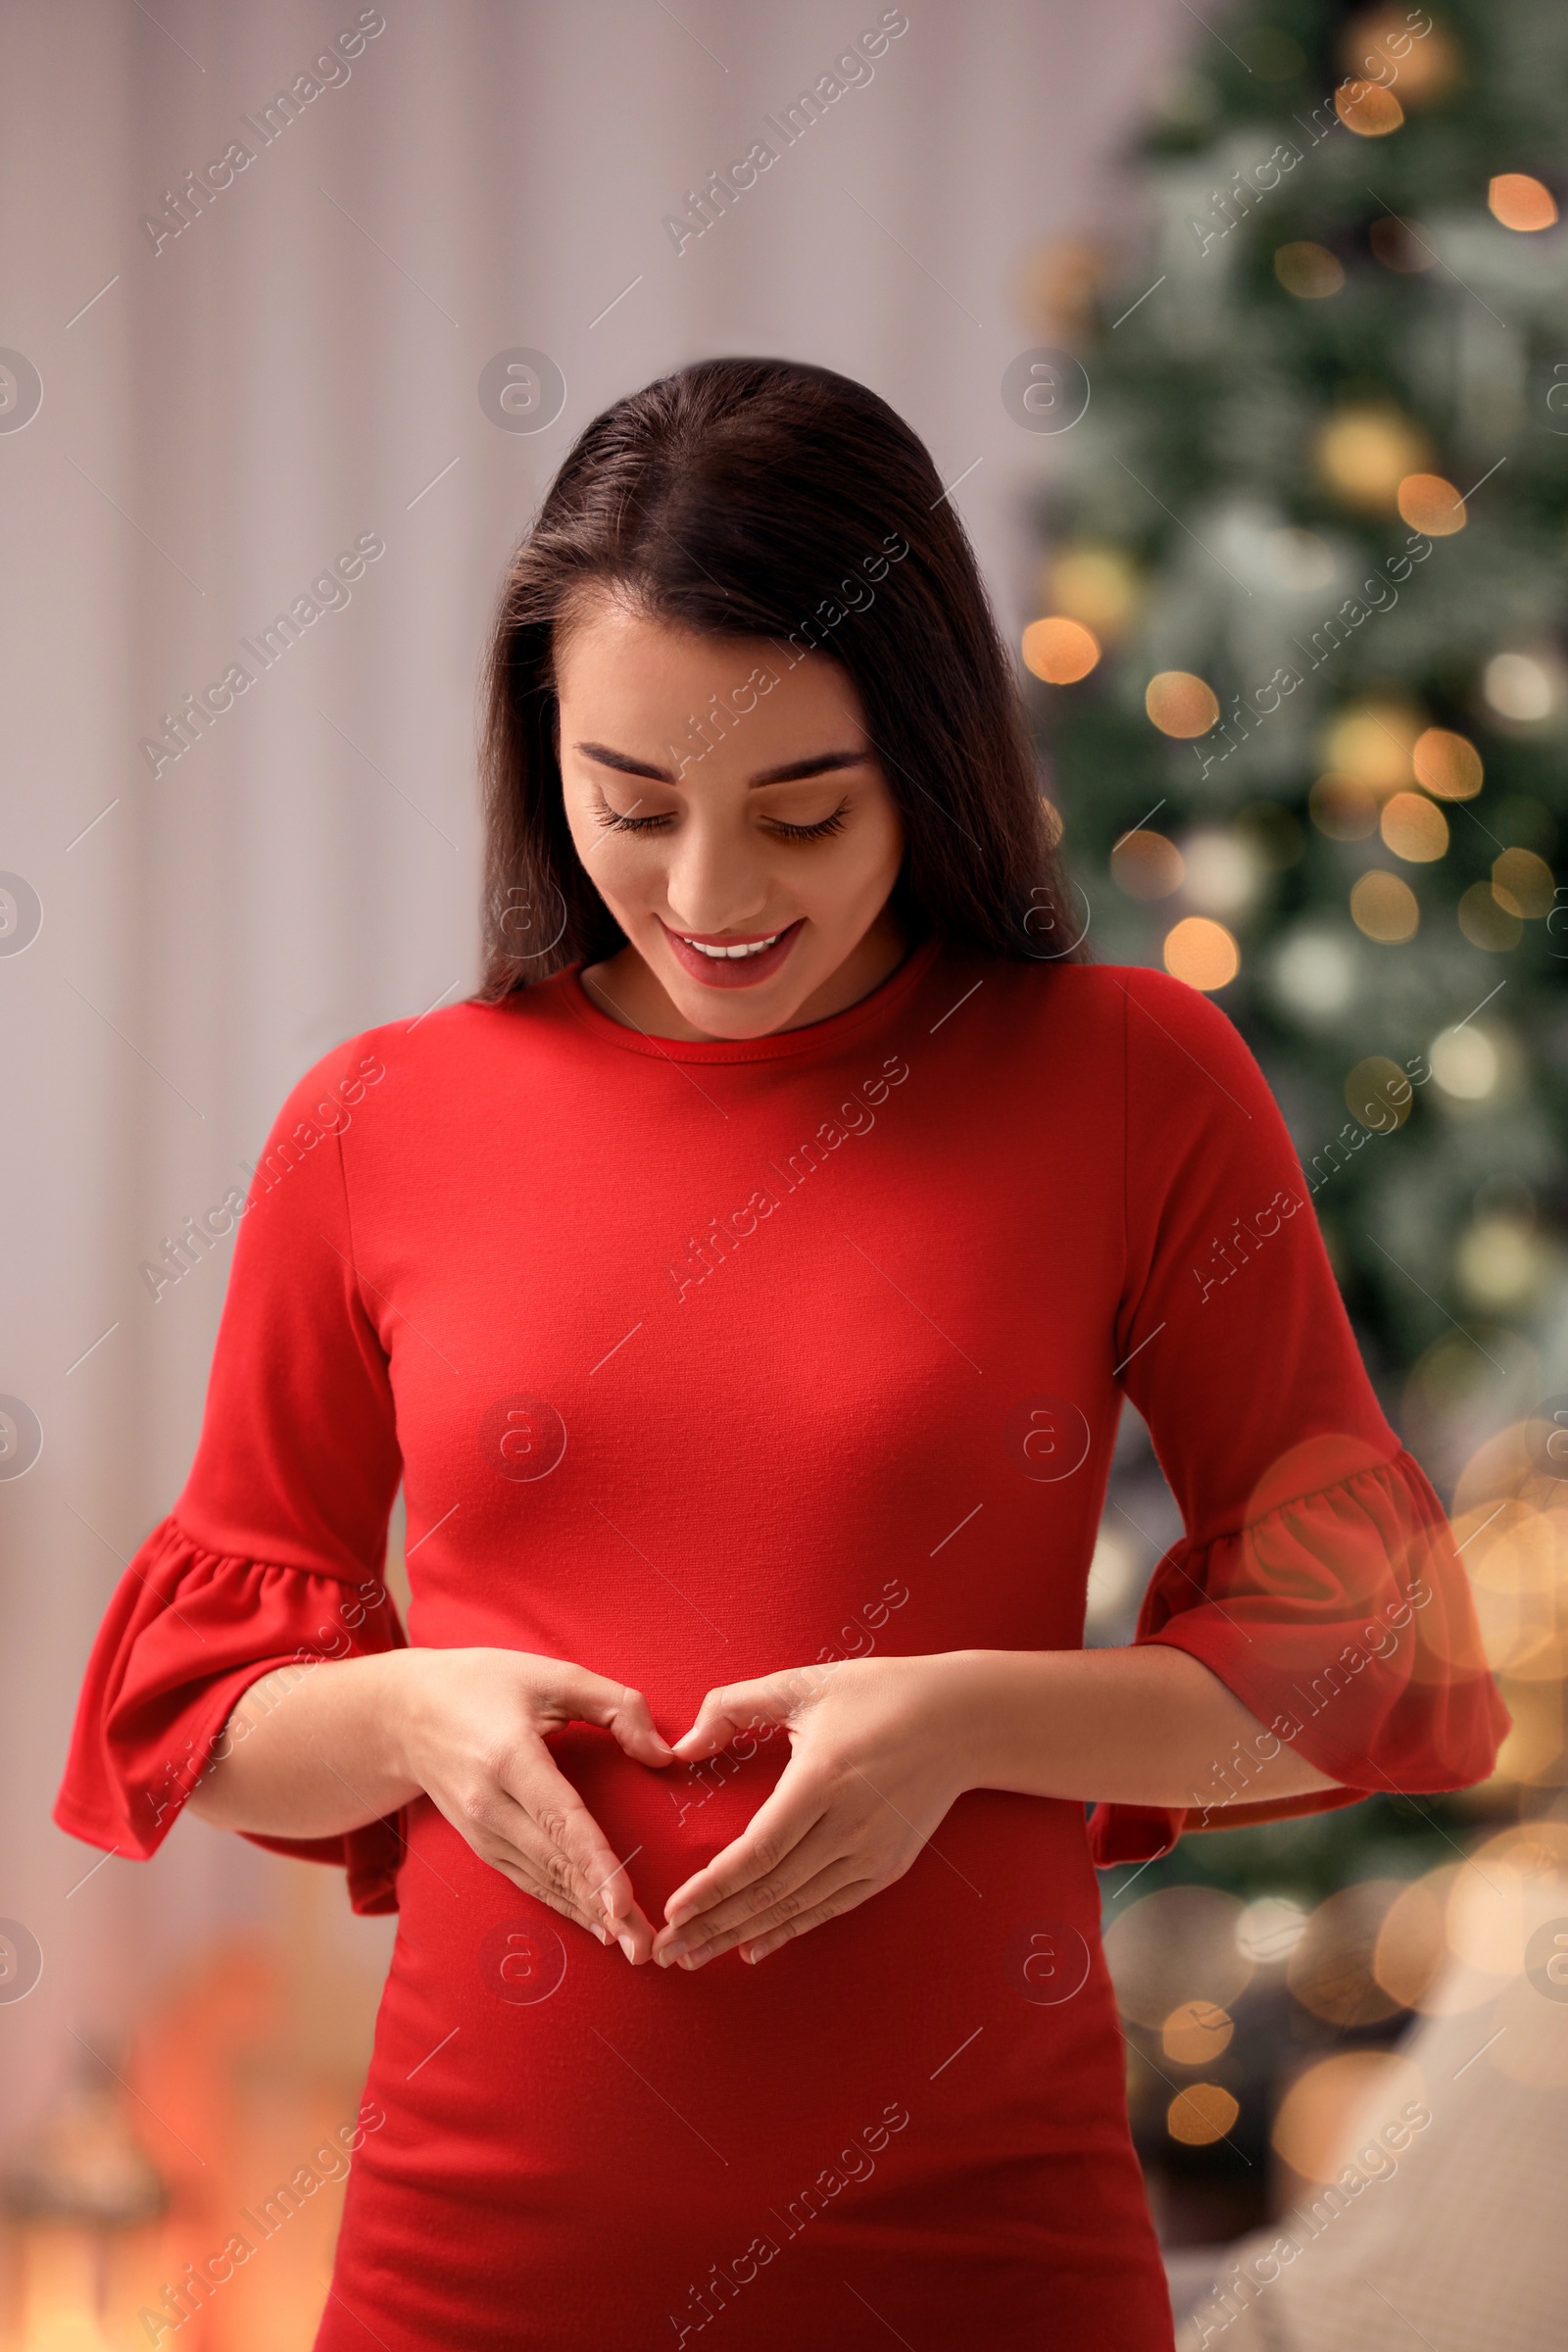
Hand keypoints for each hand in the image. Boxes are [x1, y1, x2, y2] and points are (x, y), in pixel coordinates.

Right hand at [396, 1647, 676, 1957]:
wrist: (406, 1714)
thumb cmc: (487, 1685)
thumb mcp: (553, 1675)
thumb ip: (617, 1706)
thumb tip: (663, 1754)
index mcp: (509, 1757)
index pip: (559, 1818)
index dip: (593, 1862)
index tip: (622, 1902)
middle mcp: (490, 1804)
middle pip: (556, 1863)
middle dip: (603, 1907)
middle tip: (647, 1946)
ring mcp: (481, 1831)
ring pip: (543, 1881)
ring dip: (589, 1916)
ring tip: (634, 1947)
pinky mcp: (481, 1845)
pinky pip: (528, 1881)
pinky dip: (563, 1905)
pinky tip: (597, 1925)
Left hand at [648, 1654, 972, 1970]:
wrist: (961, 1720)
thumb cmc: (878, 1694)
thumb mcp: (803, 1683)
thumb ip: (734, 1706)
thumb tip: (683, 1746)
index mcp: (823, 1780)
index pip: (759, 1851)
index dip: (714, 1887)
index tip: (674, 1911)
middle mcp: (848, 1827)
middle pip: (770, 1891)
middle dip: (713, 1924)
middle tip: (666, 1951)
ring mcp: (871, 1853)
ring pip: (796, 1907)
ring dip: (742, 1934)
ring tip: (694, 1956)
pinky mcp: (887, 1867)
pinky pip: (829, 1908)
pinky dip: (789, 1931)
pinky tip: (753, 1947)